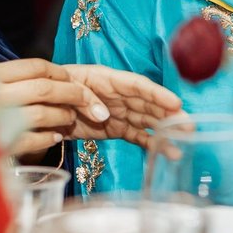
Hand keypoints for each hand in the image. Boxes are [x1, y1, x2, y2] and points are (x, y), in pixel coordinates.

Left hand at [62, 63, 182, 146]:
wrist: (43, 105)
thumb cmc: (55, 87)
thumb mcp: (67, 87)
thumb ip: (86, 99)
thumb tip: (104, 115)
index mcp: (109, 79)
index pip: (137, 85)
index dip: (157, 94)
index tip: (175, 102)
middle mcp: (120, 96)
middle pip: (149, 105)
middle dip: (170, 115)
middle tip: (189, 126)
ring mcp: (120, 113)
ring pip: (147, 122)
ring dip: (166, 132)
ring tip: (184, 143)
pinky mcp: (116, 129)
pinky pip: (137, 136)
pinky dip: (151, 144)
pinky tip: (167, 152)